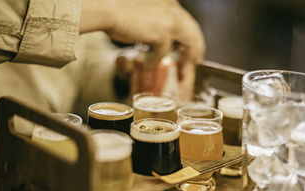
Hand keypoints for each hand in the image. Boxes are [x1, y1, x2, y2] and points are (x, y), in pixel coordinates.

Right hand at [80, 0, 204, 88]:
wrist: (107, 11)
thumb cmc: (118, 10)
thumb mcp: (143, 12)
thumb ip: (156, 22)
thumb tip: (161, 38)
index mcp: (169, 1)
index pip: (186, 20)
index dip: (191, 35)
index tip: (191, 47)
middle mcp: (172, 8)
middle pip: (192, 30)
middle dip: (196, 48)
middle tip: (196, 60)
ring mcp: (169, 20)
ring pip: (187, 42)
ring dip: (185, 58)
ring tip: (184, 70)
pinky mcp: (162, 33)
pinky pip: (163, 53)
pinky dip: (154, 62)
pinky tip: (148, 67)